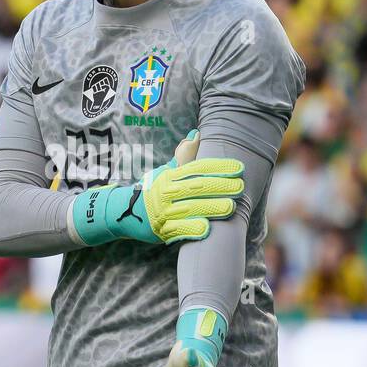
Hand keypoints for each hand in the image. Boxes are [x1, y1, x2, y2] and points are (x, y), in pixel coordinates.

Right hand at [71, 130, 242, 245]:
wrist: (125, 214)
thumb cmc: (154, 190)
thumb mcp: (166, 172)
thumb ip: (184, 156)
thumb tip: (197, 135)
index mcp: (170, 176)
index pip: (197, 168)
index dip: (218, 168)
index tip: (238, 168)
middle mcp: (166, 192)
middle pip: (195, 187)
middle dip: (219, 187)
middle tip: (240, 187)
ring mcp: (163, 212)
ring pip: (189, 208)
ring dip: (210, 208)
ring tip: (231, 207)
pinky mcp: (162, 231)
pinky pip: (178, 230)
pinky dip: (191, 229)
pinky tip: (207, 229)